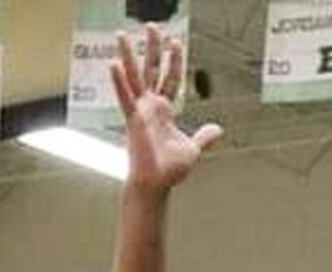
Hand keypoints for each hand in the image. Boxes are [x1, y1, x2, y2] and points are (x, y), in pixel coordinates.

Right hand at [110, 26, 222, 194]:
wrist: (157, 185)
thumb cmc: (169, 170)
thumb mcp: (192, 149)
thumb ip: (204, 136)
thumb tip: (218, 129)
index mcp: (164, 110)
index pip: (170, 79)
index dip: (173, 61)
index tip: (176, 42)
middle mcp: (150, 106)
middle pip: (151, 70)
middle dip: (153, 48)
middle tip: (152, 26)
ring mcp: (140, 112)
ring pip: (134, 77)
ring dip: (129, 55)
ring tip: (122, 34)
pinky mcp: (133, 121)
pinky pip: (125, 98)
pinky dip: (118, 82)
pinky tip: (113, 64)